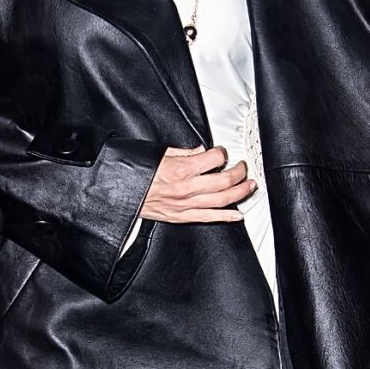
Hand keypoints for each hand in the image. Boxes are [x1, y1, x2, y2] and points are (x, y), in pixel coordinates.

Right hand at [139, 146, 257, 223]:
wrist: (120, 193)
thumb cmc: (136, 174)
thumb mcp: (159, 154)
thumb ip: (183, 152)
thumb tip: (199, 151)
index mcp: (181, 168)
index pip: (214, 158)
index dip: (223, 153)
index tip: (223, 152)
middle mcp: (187, 187)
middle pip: (224, 180)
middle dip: (239, 173)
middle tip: (243, 168)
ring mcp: (185, 204)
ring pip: (222, 200)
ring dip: (240, 193)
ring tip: (249, 186)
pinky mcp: (181, 216)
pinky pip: (209, 217)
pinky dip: (226, 217)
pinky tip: (237, 214)